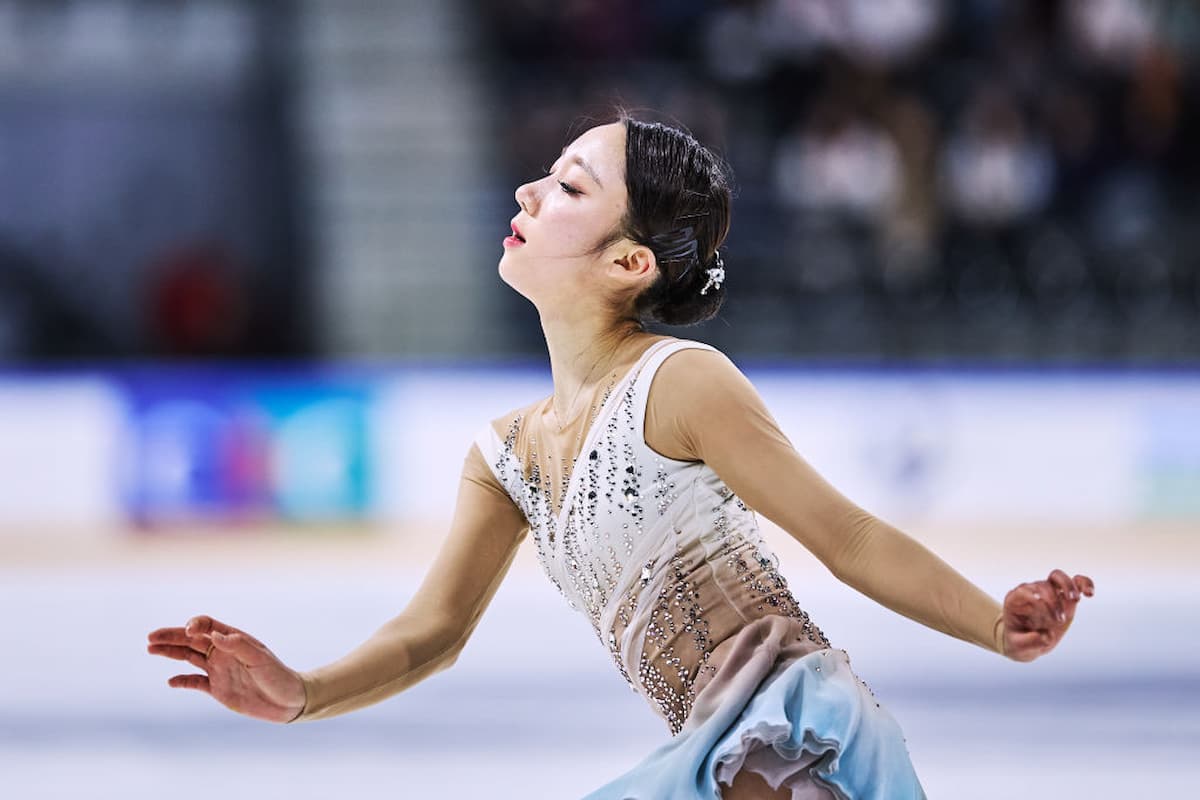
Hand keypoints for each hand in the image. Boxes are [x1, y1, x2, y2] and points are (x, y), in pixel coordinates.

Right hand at [147, 615, 306, 722]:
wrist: (288, 701)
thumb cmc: (278, 676)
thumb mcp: (261, 659)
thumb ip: (238, 646)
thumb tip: (215, 635)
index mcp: (233, 639)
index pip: (208, 625)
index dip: (195, 625)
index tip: (189, 632)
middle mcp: (223, 652)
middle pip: (191, 640)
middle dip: (171, 636)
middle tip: (151, 637)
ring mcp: (219, 670)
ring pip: (188, 657)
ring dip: (170, 652)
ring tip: (150, 648)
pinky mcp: (217, 689)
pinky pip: (195, 682)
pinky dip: (182, 680)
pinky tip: (171, 680)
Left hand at [1001, 570, 1093, 661]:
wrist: (1026, 642)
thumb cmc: (1019, 641)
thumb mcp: (1018, 647)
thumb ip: (1029, 642)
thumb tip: (1046, 637)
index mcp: (1015, 600)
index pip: (1025, 591)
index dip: (1039, 602)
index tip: (1048, 621)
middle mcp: (1031, 592)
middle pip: (1043, 585)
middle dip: (1053, 603)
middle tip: (1059, 621)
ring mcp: (1048, 592)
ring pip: (1057, 577)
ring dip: (1068, 586)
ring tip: (1075, 599)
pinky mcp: (1064, 597)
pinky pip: (1075, 582)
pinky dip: (1084, 584)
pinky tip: (1090, 593)